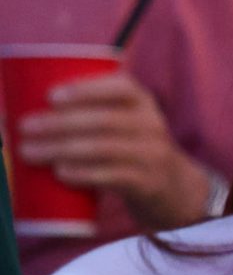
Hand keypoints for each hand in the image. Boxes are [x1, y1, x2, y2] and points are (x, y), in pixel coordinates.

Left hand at [15, 73, 206, 226]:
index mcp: (143, 103)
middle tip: (25, 127)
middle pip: (105, 120)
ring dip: (61, 149)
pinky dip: (84, 173)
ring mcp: (151, 155)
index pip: (122, 88)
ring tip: (28, 152)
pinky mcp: (146, 182)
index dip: (87, 89)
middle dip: (60, 123)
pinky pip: (113, 176)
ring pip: (104, 148)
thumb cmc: (129, 147)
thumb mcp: (124, 121)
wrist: (172, 186)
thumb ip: (89, 111)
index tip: (51, 96)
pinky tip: (59, 172)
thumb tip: (17, 112)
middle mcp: (151, 125)